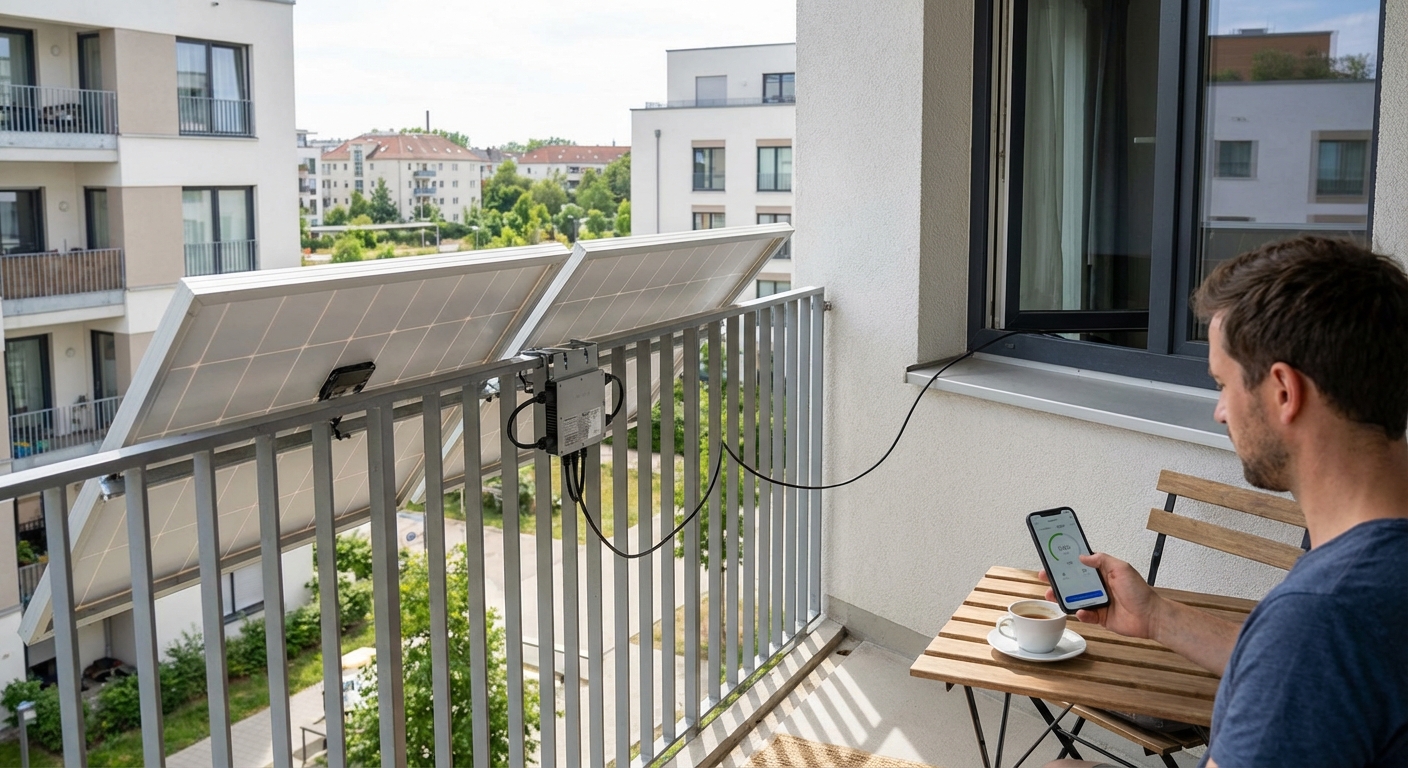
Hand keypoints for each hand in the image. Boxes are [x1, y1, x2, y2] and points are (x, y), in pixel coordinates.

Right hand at [1037, 553, 1161, 638]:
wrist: (1150, 617)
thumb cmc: (1140, 592)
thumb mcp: (1122, 568)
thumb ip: (1102, 560)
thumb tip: (1083, 556)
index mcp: (1102, 573)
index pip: (1080, 565)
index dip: (1066, 562)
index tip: (1053, 559)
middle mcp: (1098, 587)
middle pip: (1073, 582)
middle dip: (1057, 580)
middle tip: (1045, 577)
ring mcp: (1098, 602)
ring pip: (1075, 599)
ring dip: (1063, 597)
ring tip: (1052, 595)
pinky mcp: (1099, 617)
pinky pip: (1085, 615)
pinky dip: (1081, 614)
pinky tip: (1081, 611)